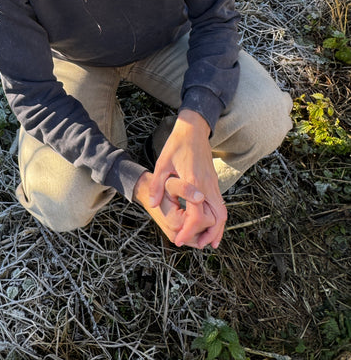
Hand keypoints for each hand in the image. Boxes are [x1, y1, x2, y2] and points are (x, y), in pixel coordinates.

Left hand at [144, 110, 226, 248]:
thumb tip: (152, 204)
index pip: (197, 214)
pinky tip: (209, 225)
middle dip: (210, 235)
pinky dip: (217, 218)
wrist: (193, 128)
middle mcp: (208, 185)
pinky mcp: (214, 181)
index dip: (188, 230)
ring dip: (216, 228)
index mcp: (194, 181)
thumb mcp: (162, 163)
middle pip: (218, 217)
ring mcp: (213, 183)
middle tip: (198, 246)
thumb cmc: (177, 144)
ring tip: (207, 242)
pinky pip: (220, 204)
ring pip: (222, 212)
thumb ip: (157, 185)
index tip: (178, 240)